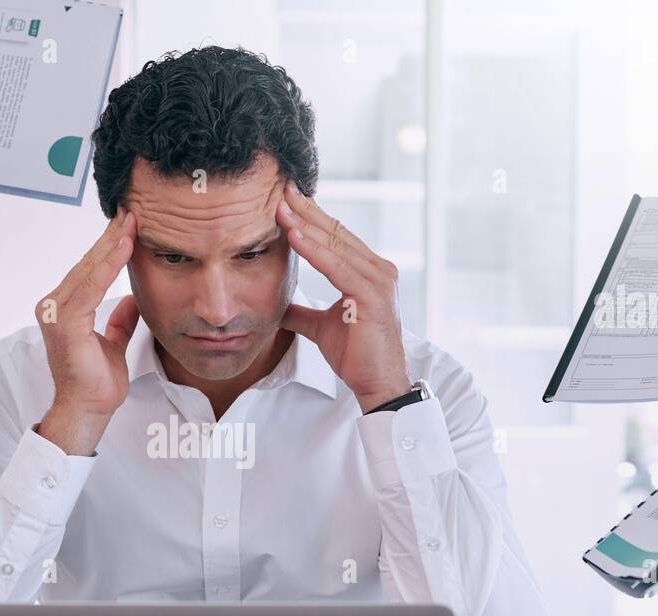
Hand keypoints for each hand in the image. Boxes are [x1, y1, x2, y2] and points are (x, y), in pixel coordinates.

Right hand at [34, 209, 138, 454]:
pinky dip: (107, 266)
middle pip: (87, 263)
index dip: (110, 247)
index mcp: (64, 308)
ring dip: (111, 244)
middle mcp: (54, 305)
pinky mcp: (64, 323)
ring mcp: (55, 313)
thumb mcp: (114, 343)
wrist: (87, 410)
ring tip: (131, 222)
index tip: (130, 225)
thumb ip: (119, 320)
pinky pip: (89, 287)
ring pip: (88, 270)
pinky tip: (124, 248)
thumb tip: (130, 300)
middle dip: (111, 237)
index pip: (90, 269)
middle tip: (132, 211)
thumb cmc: (96, 383)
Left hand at [275, 182, 409, 411]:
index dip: (310, 218)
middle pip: (336, 233)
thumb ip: (302, 312)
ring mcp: (379, 280)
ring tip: (280, 209)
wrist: (376, 383)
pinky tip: (295, 237)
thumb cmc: (356, 355)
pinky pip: (338, 268)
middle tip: (280, 190)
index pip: (336, 237)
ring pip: (336, 245)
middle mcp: (379, 269)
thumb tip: (278, 305)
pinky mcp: (373, 295)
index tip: (285, 200)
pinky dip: (315, 252)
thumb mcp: (321, 326)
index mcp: (369, 272)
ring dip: (306, 226)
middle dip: (307, 212)